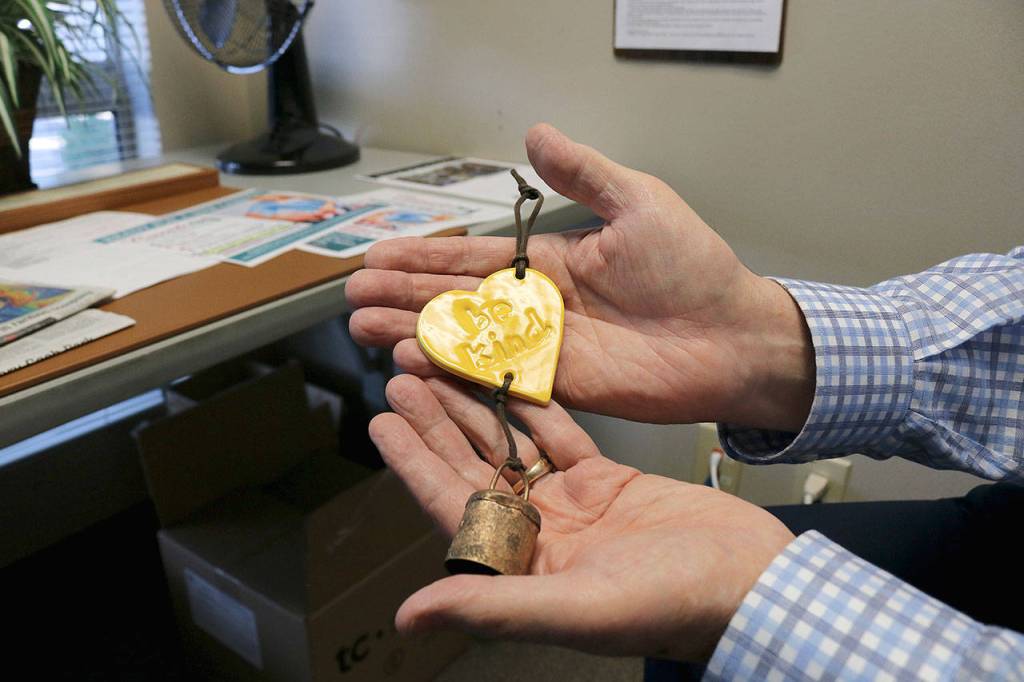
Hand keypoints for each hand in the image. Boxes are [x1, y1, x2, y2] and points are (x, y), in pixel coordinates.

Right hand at [348, 124, 813, 430]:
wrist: (732, 337)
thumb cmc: (694, 268)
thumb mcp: (638, 203)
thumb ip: (583, 175)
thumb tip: (535, 134)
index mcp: (549, 262)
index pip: (470, 256)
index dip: (421, 256)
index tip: (375, 255)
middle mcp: (537, 306)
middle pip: (454, 300)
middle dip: (401, 295)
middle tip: (352, 296)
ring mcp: (543, 347)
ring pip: (464, 339)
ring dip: (413, 332)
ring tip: (364, 327)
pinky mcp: (557, 385)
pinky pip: (494, 377)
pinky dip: (452, 370)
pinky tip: (413, 360)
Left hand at [370, 374, 794, 659]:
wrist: (753, 583)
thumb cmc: (674, 606)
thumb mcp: (576, 607)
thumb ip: (492, 605)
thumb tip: (410, 615)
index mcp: (523, 569)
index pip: (453, 508)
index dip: (414, 464)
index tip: (382, 423)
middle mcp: (541, 536)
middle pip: (475, 469)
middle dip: (437, 422)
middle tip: (402, 375)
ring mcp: (575, 507)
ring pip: (514, 446)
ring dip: (478, 406)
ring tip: (444, 364)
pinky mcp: (610, 483)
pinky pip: (563, 437)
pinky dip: (538, 406)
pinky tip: (514, 376)